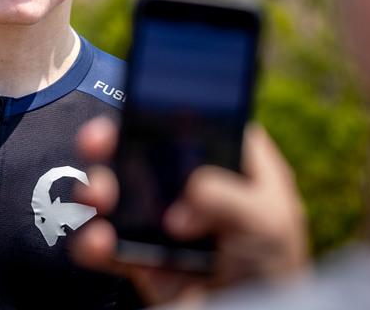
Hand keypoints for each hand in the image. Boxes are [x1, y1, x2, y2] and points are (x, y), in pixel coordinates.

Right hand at [70, 117, 309, 304]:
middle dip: (113, 139)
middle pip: (146, 148)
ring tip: (97, 195)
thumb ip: (226, 196)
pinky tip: (97, 241)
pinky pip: (106, 243)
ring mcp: (165, 223)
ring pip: (118, 190)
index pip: (201, 121)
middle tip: (96, 141)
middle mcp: (196, 187)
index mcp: (235, 166)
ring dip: (97, 186)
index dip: (170, 106)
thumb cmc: (276, 272)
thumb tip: (180, 204)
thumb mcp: (269, 222)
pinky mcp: (143, 260)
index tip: (143, 97)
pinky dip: (92, 241)